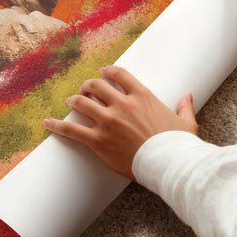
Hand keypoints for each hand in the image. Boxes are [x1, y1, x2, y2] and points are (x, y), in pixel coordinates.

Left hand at [43, 66, 196, 180]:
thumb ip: (184, 107)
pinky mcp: (98, 141)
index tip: (102, 72)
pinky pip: (72, 130)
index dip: (108, 72)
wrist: (169, 164)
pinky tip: (47, 122)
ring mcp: (108, 121)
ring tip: (70, 101)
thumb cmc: (178, 145)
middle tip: (84, 89)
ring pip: (82, 103)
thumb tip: (188, 96)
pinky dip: (58, 125)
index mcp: (142, 96)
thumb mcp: (186, 123)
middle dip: (88, 86)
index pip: (119, 75)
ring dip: (74, 100)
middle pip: (96, 86)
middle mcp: (122, 104)